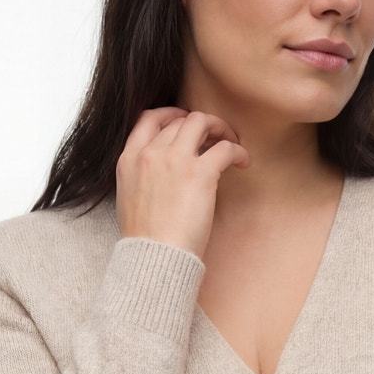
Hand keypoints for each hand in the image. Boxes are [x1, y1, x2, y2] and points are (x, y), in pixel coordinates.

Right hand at [115, 106, 250, 258]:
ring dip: (219, 128)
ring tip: (231, 142)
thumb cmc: (146, 242)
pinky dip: (238, 152)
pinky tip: (244, 163)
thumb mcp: (130, 201)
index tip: (184, 122)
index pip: (148, 119)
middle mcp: (150, 153)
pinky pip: (225, 148)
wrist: (155, 258)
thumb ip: (143, 179)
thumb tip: (165, 177)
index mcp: (129, 160)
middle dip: (200, 124)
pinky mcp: (201, 173)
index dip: (170, 115)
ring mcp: (175, 160)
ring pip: (201, 122)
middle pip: (179, 120)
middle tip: (214, 136)